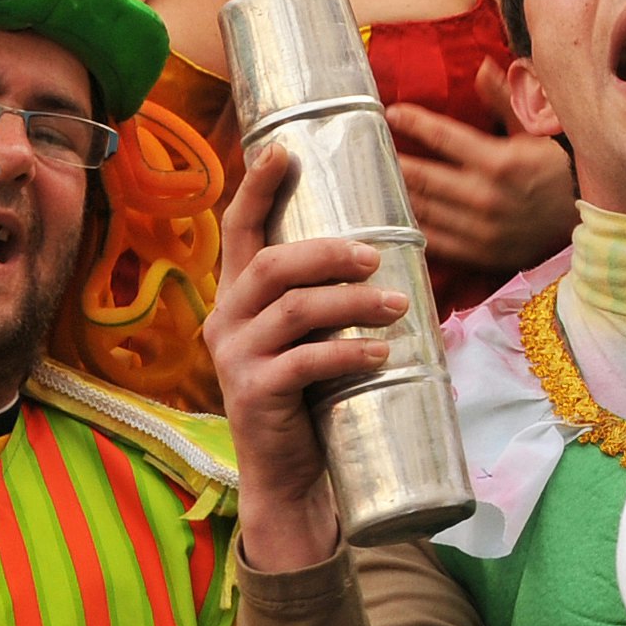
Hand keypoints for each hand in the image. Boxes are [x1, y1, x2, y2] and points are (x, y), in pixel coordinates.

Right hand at [207, 141, 408, 572]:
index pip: (238, 229)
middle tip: (379, 254)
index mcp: (237, 297)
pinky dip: (348, 352)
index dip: (258, 187)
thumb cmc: (310, 397)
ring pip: (293, 309)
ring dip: (353, 301)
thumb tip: (388, 250)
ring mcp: (235, 358)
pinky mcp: (253, 395)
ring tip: (399, 302)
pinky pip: (303, 361)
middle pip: (270, 263)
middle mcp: (226, 320)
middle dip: (328, 251)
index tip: (284, 148)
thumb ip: (325, 298)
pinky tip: (383, 353)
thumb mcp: (309, 338)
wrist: (292, 478)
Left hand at [388, 66, 575, 276]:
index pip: (443, 137)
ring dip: (395, 194)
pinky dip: (411, 227)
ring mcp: (481, 230)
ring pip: (423, 210)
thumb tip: (482, 67)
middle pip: (423, 177)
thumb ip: (505, 100)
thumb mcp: (537, 130)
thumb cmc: (562, 167)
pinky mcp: (480, 254)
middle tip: (367, 147)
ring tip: (373, 178)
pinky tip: (394, 214)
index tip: (391, 113)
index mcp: (499, 162)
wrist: (590, 218)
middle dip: (392, 160)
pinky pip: (434, 241)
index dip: (413, 123)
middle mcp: (486, 198)